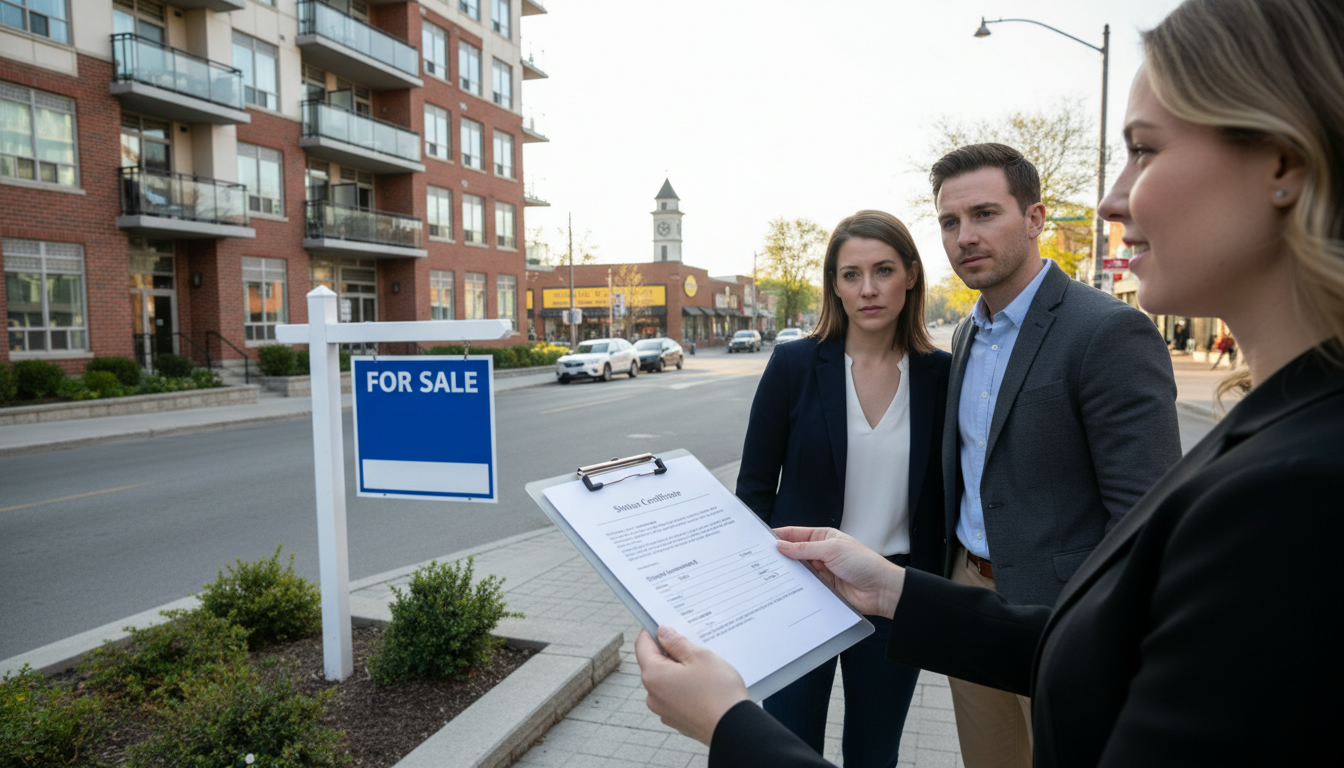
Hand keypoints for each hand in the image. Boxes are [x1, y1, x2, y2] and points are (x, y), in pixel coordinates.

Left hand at [635, 626, 748, 744]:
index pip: (643, 645)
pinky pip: (676, 696)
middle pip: (655, 663)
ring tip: (704, 669)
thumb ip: (676, 642)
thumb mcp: (699, 656)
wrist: (734, 729)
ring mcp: (664, 710)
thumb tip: (663, 633)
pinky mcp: (677, 720)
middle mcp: (653, 695)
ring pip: (667, 680)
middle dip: (672, 652)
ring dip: (681, 671)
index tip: (668, 626)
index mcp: (653, 675)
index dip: (654, 632)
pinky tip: (705, 686)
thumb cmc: (718, 692)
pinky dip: (686, 687)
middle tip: (694, 647)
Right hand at [774, 526, 905, 617]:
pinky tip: (783, 589)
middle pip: (794, 553)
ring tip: (767, 575)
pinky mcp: (822, 588)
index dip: (780, 536)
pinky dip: (795, 587)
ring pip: (798, 571)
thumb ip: (804, 548)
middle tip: (760, 560)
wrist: (880, 590)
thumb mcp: (832, 549)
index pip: (796, 534)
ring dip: (787, 573)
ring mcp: (821, 572)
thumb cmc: (863, 563)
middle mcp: (821, 554)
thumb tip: (781, 546)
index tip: (761, 540)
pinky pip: (804, 586)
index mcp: (824, 537)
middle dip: (780, 556)